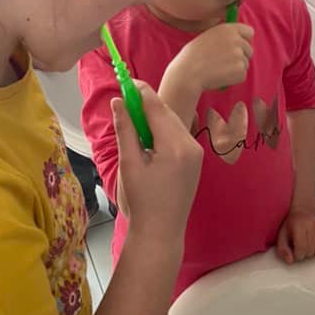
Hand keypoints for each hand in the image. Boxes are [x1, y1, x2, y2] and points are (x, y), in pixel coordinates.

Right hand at [112, 82, 202, 250]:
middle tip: (124, 102)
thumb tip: (118, 102)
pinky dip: (162, 132)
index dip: (139, 91)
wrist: (161, 233)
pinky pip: (178, 135)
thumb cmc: (141, 202)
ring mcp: (196, 152)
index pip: (156, 106)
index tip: (124, 81)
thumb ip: (125, 130)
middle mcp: (190, 145)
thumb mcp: (128, 164)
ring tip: (133, 127)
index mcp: (174, 146)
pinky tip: (148, 142)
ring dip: (153, 119)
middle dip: (145, 105)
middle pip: (165, 112)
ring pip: (172, 123)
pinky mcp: (196, 160)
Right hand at [166, 22, 254, 93]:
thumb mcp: (207, 37)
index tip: (237, 46)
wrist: (188, 73)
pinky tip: (219, 77)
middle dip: (240, 56)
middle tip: (223, 62)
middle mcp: (236, 40)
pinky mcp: (240, 70)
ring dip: (235, 68)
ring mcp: (240, 55)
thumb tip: (238, 40)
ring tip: (217, 69)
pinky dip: (233, 79)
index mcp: (228, 29)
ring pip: (245, 63)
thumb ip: (224, 36)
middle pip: (249, 49)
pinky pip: (242, 75)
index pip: (249, 32)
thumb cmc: (192, 57)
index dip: (244, 40)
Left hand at [276, 209, 314, 263]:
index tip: (295, 251)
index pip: (301, 249)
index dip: (297, 254)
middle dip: (304, 253)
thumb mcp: (281, 237)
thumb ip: (282, 250)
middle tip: (300, 244)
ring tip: (307, 242)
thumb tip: (290, 260)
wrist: (302, 213)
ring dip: (312, 251)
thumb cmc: (291, 225)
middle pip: (310, 251)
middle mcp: (312, 224)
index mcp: (299, 225)